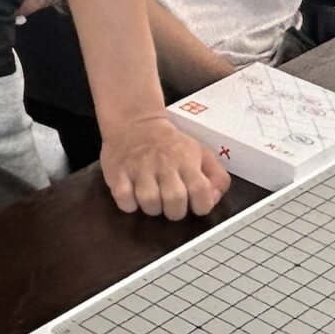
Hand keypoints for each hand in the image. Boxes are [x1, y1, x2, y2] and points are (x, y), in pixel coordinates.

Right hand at [97, 111, 227, 219]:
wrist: (136, 122)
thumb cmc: (171, 144)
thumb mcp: (200, 152)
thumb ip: (217, 176)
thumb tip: (214, 198)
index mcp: (186, 160)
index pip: (201, 191)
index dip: (201, 205)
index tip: (194, 204)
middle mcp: (164, 164)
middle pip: (175, 201)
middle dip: (175, 211)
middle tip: (171, 204)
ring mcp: (139, 168)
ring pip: (149, 203)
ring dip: (152, 208)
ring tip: (152, 198)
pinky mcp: (118, 172)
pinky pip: (124, 199)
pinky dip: (129, 204)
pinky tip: (133, 195)